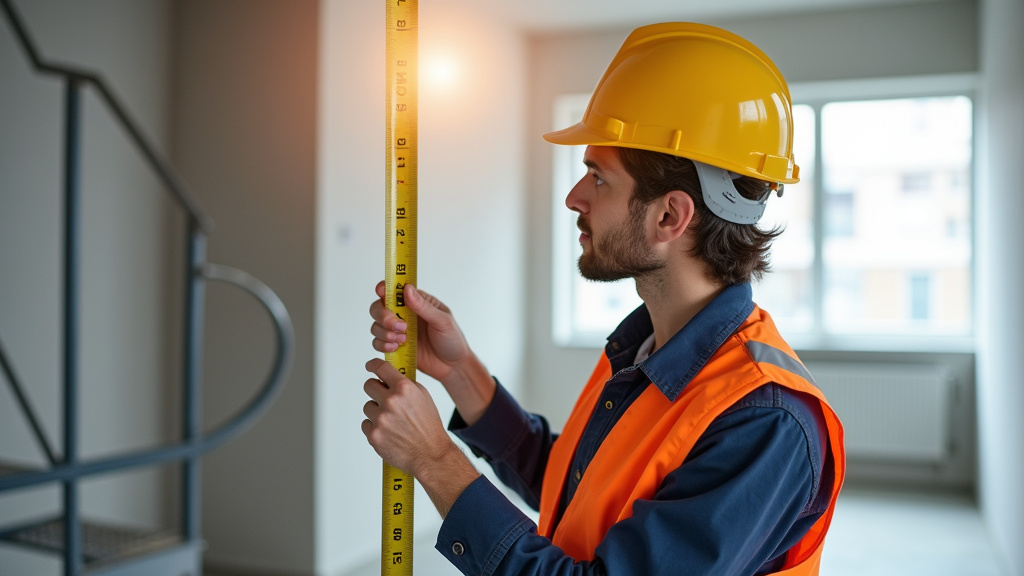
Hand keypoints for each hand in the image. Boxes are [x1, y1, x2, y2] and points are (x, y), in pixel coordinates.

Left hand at [361, 358, 451, 474]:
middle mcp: (391, 401)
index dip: (373, 365)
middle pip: (368, 385)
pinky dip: (374, 427)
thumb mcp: (423, 397)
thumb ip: (405, 384)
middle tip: (382, 398)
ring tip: (392, 422)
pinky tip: (389, 432)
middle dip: (375, 390)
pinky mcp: (373, 435)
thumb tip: (388, 378)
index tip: (370, 366)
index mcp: (404, 389)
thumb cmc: (428, 426)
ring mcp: (380, 419)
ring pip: (367, 406)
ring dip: (376, 412)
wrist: (430, 454)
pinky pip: (366, 424)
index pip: (381, 368)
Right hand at [369, 281, 470, 383]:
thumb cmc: (452, 340)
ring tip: (402, 340)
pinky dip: (383, 345)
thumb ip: (424, 306)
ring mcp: (398, 331)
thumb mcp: (443, 321)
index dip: (385, 288)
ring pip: (376, 326)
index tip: (381, 292)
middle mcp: (404, 315)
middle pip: (379, 307)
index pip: (395, 290)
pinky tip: (396, 348)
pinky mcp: (395, 346)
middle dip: (383, 315)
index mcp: (417, 302)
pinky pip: (378, 343)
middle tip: (399, 326)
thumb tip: (407, 289)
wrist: (453, 367)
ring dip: (384, 332)